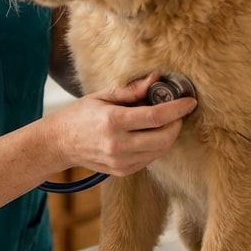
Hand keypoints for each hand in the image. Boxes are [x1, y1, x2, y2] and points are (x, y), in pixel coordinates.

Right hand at [46, 74, 194, 176]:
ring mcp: (121, 161)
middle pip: (164, 138)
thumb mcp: (102, 97)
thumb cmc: (80, 115)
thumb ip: (131, 91)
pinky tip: (148, 135)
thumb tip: (156, 79)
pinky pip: (150, 159)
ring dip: (168, 136)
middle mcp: (118, 145)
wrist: (60, 143)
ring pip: (160, 151)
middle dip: (177, 124)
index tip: (190, 101)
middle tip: (177, 113)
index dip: (177, 109)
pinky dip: (155, 147)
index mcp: (113, 121)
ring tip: (162, 122)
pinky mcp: (123, 171)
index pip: (156, 117)